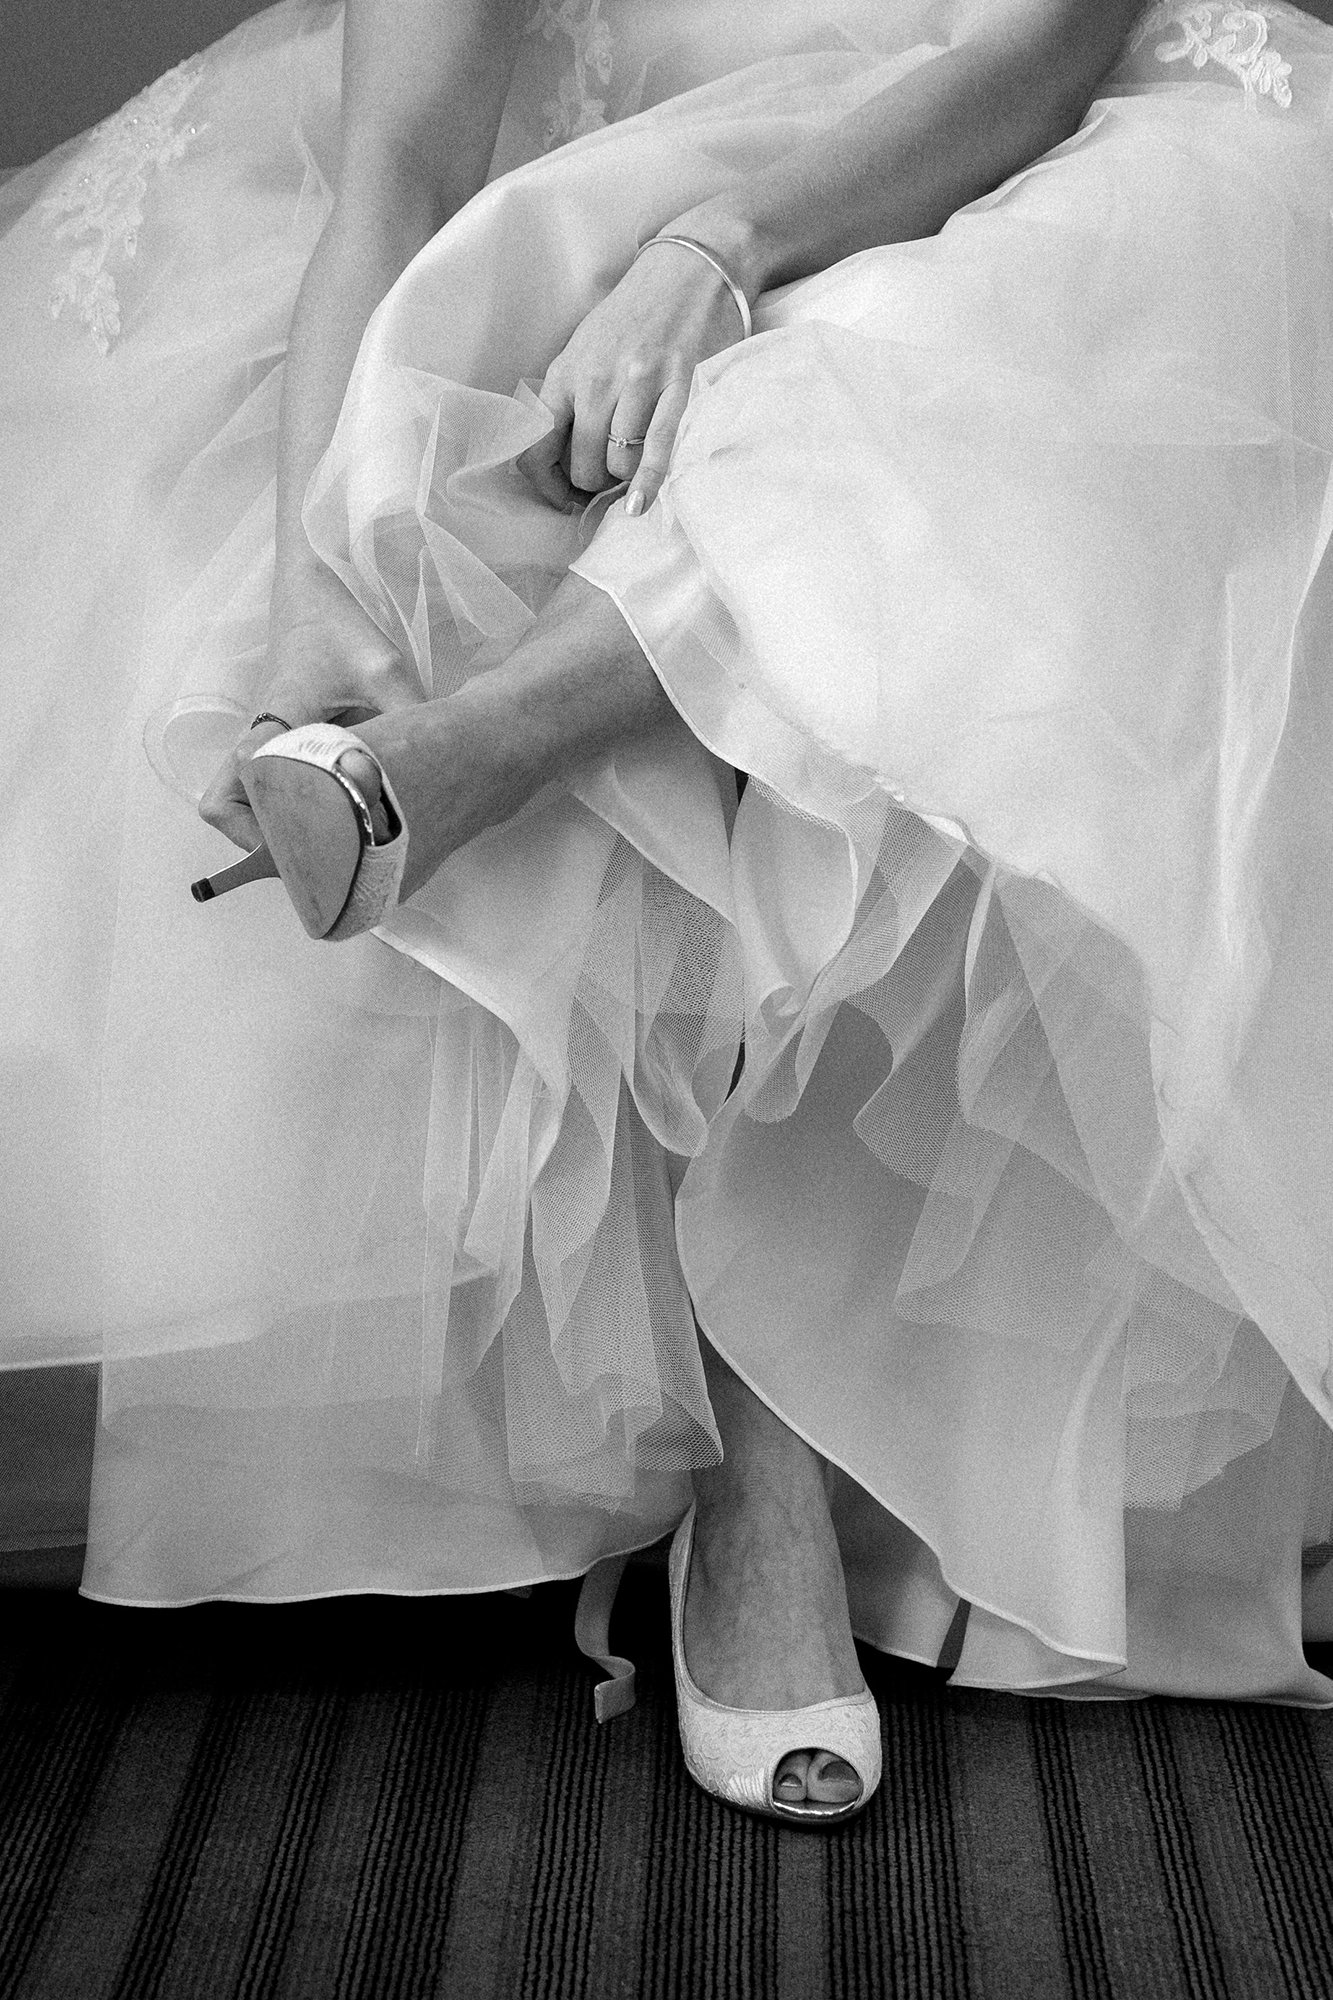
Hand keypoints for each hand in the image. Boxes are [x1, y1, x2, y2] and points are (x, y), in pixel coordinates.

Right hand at [199, 563, 422, 850]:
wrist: (312, 585)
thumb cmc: (340, 626)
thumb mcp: (385, 672)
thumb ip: (405, 722)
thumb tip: (431, 776)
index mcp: (269, 728)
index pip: (228, 802)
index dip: (256, 839)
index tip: (306, 851)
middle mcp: (255, 738)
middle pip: (225, 810)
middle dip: (262, 842)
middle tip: (320, 856)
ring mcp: (261, 737)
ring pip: (244, 798)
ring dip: (277, 823)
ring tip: (334, 840)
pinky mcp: (277, 734)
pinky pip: (268, 780)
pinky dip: (291, 801)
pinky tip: (343, 809)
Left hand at [516, 237, 748, 516]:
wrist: (691, 267)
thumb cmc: (637, 313)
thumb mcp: (588, 347)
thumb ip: (572, 395)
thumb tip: (561, 454)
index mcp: (567, 370)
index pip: (537, 444)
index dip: (545, 482)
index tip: (560, 494)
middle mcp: (597, 378)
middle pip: (581, 464)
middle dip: (592, 484)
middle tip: (607, 482)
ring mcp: (639, 382)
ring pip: (618, 463)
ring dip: (624, 479)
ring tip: (632, 472)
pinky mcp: (679, 386)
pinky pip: (657, 448)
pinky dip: (646, 483)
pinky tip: (640, 505)